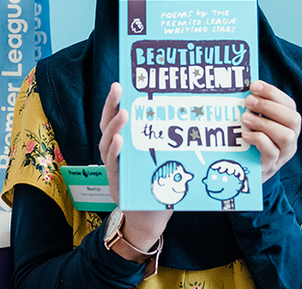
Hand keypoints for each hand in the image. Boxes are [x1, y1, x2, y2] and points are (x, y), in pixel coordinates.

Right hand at [99, 83, 170, 252]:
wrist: (150, 220)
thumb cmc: (158, 187)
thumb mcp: (164, 159)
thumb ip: (169, 142)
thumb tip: (193, 118)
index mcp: (125, 145)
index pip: (117, 118)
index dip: (116, 101)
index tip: (122, 82)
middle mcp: (115, 153)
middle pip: (107, 125)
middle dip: (111, 106)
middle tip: (118, 88)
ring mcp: (114, 168)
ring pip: (108, 143)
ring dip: (115, 127)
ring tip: (124, 113)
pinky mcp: (116, 183)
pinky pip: (113, 165)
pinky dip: (115, 152)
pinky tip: (120, 141)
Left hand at [241, 80, 300, 182]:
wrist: (245, 173)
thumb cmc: (248, 141)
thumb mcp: (253, 123)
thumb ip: (253, 108)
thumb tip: (242, 87)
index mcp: (287, 124)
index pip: (289, 104)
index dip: (272, 93)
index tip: (254, 85)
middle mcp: (290, 138)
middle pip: (293, 119)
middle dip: (269, 106)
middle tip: (248, 102)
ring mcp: (283, 154)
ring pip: (286, 136)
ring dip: (264, 123)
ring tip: (245, 118)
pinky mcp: (272, 166)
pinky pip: (272, 152)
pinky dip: (258, 139)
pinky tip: (244, 135)